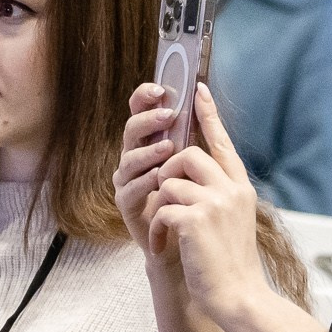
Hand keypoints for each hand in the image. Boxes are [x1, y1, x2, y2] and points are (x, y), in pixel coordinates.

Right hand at [114, 81, 184, 256]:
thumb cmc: (192, 198)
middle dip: (149, 120)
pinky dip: (144, 181)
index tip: (160, 89)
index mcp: (149, 140)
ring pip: (129, 159)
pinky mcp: (126, 204)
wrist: (186, 242)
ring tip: (168, 148)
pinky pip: (130, 188)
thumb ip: (195, 131)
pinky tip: (159, 177)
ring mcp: (127, 180)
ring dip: (148, 151)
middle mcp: (134, 156)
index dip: (144, 96)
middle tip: (168, 115)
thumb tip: (205, 94)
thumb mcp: (196, 159)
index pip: (139, 110)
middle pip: (131, 129)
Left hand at [134, 86, 270, 327]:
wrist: (239, 296)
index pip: (222, 142)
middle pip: (189, 154)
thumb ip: (218, 195)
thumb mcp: (232, 222)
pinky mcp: (195, 219)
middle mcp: (231, 189)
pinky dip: (156, 227)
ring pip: (170, 180)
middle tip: (166, 197)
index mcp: (240, 188)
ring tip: (165, 231)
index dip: (209, 115)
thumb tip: (189, 175)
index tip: (199, 90)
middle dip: (169, 170)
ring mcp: (215, 202)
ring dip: (160, 206)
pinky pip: (161, 207)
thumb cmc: (231, 266)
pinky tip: (162, 244)